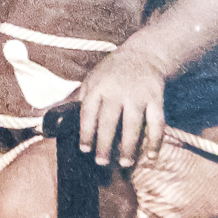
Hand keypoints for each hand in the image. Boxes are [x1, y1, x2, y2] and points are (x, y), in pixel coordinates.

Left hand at [76, 54, 166, 169]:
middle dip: (105, 145)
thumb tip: (60, 121)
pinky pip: (157, 124)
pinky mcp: (156, 98)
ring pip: (133, 126)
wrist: (145, 53)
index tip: (85, 150)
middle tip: (102, 162)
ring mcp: (137, 95)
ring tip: (125, 164)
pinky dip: (155, 142)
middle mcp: (117, 91)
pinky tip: (150, 157)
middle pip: (109, 122)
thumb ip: (82, 99)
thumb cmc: (113, 71)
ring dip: (129, 147)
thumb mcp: (93, 78)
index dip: (86, 133)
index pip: (88, 113)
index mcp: (98, 87)